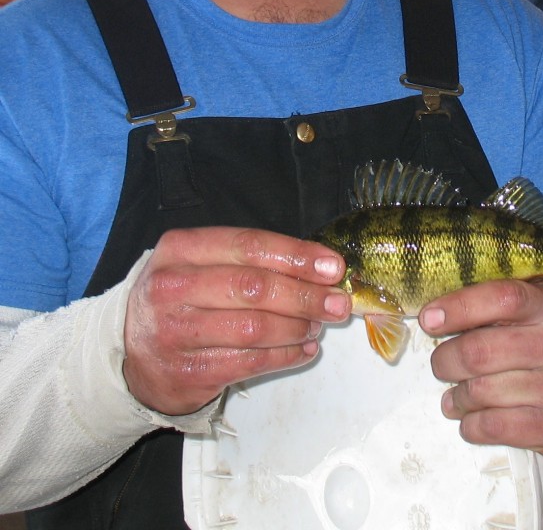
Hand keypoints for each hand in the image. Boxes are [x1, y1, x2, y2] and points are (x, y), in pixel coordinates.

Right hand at [123, 226, 348, 415]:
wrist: (128, 352)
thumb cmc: (179, 297)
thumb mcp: (199, 262)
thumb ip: (249, 259)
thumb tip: (317, 267)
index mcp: (180, 249)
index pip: (247, 245)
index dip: (295, 255)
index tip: (332, 266)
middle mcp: (172, 287)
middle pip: (254, 288)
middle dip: (305, 295)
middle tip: (337, 301)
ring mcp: (176, 333)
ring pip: (255, 329)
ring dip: (298, 327)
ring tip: (319, 324)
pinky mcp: (186, 374)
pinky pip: (249, 363)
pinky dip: (285, 357)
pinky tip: (303, 349)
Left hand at [419, 279, 542, 461]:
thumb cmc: (541, 338)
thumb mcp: (528, 305)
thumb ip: (488, 300)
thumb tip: (433, 314)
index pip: (500, 299)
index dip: (459, 307)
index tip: (428, 319)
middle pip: (478, 352)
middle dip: (446, 360)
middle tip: (441, 364)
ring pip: (480, 392)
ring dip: (456, 396)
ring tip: (455, 395)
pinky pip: (492, 427)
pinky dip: (470, 424)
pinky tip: (470, 418)